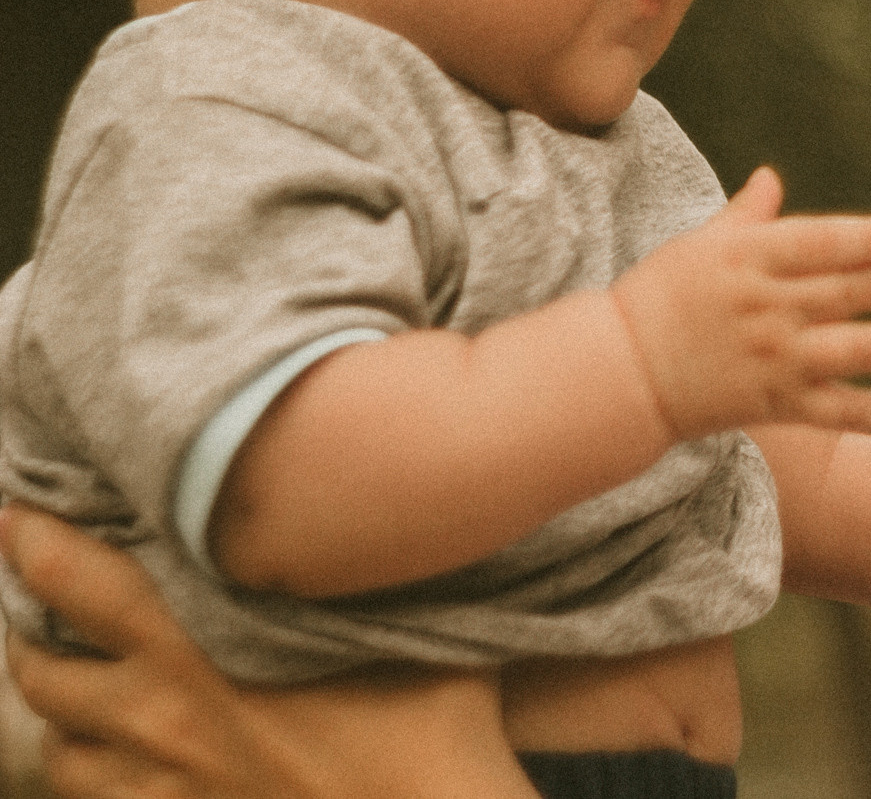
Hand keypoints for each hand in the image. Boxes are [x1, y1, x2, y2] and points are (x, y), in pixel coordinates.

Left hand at [0, 507, 529, 798]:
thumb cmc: (429, 718)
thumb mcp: (397, 612)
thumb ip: (353, 558)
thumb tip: (358, 501)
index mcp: (195, 647)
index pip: (75, 579)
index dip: (32, 538)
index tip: (20, 512)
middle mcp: (157, 717)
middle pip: (40, 669)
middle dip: (33, 626)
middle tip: (46, 594)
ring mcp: (161, 784)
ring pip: (58, 746)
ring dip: (60, 708)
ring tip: (80, 679)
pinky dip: (97, 771)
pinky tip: (125, 755)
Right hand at [614, 167, 870, 437]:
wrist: (619, 373)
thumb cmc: (657, 297)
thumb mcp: (698, 246)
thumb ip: (746, 216)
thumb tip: (772, 177)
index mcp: (748, 259)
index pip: (819, 243)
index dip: (866, 237)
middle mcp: (767, 308)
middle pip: (846, 291)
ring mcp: (773, 359)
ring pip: (854, 351)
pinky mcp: (773, 405)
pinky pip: (834, 411)